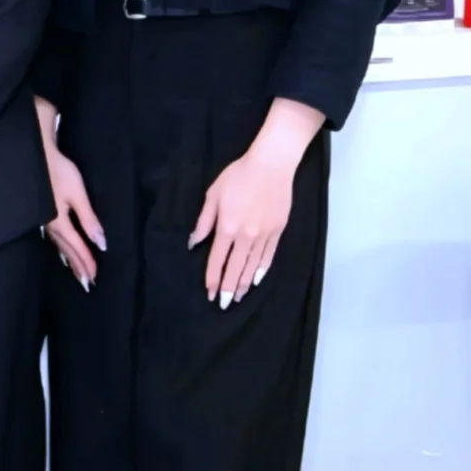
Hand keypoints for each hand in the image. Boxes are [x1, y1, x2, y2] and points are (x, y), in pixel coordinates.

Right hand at [42, 144, 102, 289]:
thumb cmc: (58, 172)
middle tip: (86, 283)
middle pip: (66, 251)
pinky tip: (60, 250)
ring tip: (76, 272)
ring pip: (59, 246)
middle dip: (77, 266)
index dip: (86, 262)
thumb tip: (101, 243)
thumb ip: (89, 219)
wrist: (35, 155)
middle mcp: (50, 226)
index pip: (77, 247)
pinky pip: (52, 238)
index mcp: (60, 223)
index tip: (94, 278)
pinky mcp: (41, 214)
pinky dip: (60, 249)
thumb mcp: (78, 195)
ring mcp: (43, 221)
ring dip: (69, 260)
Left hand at [190, 148, 293, 308]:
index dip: (212, 278)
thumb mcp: (213, 195)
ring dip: (244, 284)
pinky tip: (255, 280)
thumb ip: (203, 222)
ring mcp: (264, 235)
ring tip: (238, 298)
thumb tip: (193, 242)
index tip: (209, 293)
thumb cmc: (238, 176)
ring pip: (252, 267)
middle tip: (223, 304)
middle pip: (235, 268)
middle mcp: (246, 236)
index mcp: (227, 227)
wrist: (271, 166)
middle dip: (228, 288)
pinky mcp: (278, 232)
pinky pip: (268, 257)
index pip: (217, 260)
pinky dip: (261, 271)